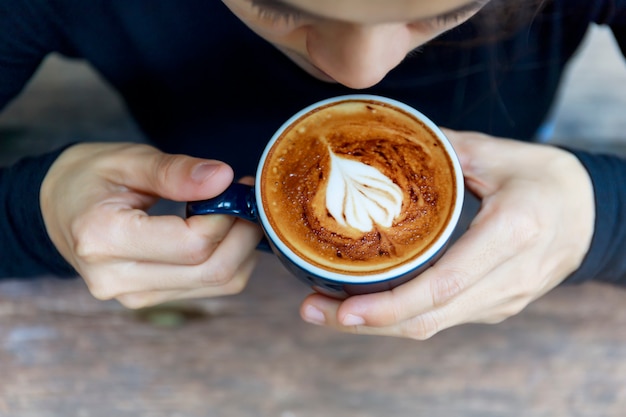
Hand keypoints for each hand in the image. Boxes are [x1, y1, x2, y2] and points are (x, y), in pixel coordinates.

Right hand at [41, 142, 262, 307]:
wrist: (55, 209)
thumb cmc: (88, 178)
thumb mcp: (127, 160)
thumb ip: (175, 171)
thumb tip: (224, 178)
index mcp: (104, 239)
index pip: (191, 242)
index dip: (227, 216)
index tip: (238, 188)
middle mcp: (117, 279)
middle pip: (211, 271)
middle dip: (243, 234)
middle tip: (248, 200)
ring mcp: (133, 297)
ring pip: (218, 284)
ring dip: (242, 249)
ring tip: (237, 213)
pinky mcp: (147, 300)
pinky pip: (208, 288)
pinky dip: (229, 261)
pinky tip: (223, 233)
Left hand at [299, 130, 594, 338]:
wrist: (591, 214)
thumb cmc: (547, 180)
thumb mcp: (501, 153)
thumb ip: (445, 148)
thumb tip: (387, 142)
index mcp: (513, 233)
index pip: (445, 283)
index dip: (391, 304)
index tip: (343, 309)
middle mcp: (509, 278)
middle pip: (430, 318)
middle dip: (367, 323)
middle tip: (312, 310)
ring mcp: (504, 299)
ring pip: (433, 326)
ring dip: (377, 323)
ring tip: (326, 308)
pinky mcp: (496, 306)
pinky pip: (442, 319)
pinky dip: (401, 315)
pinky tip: (367, 303)